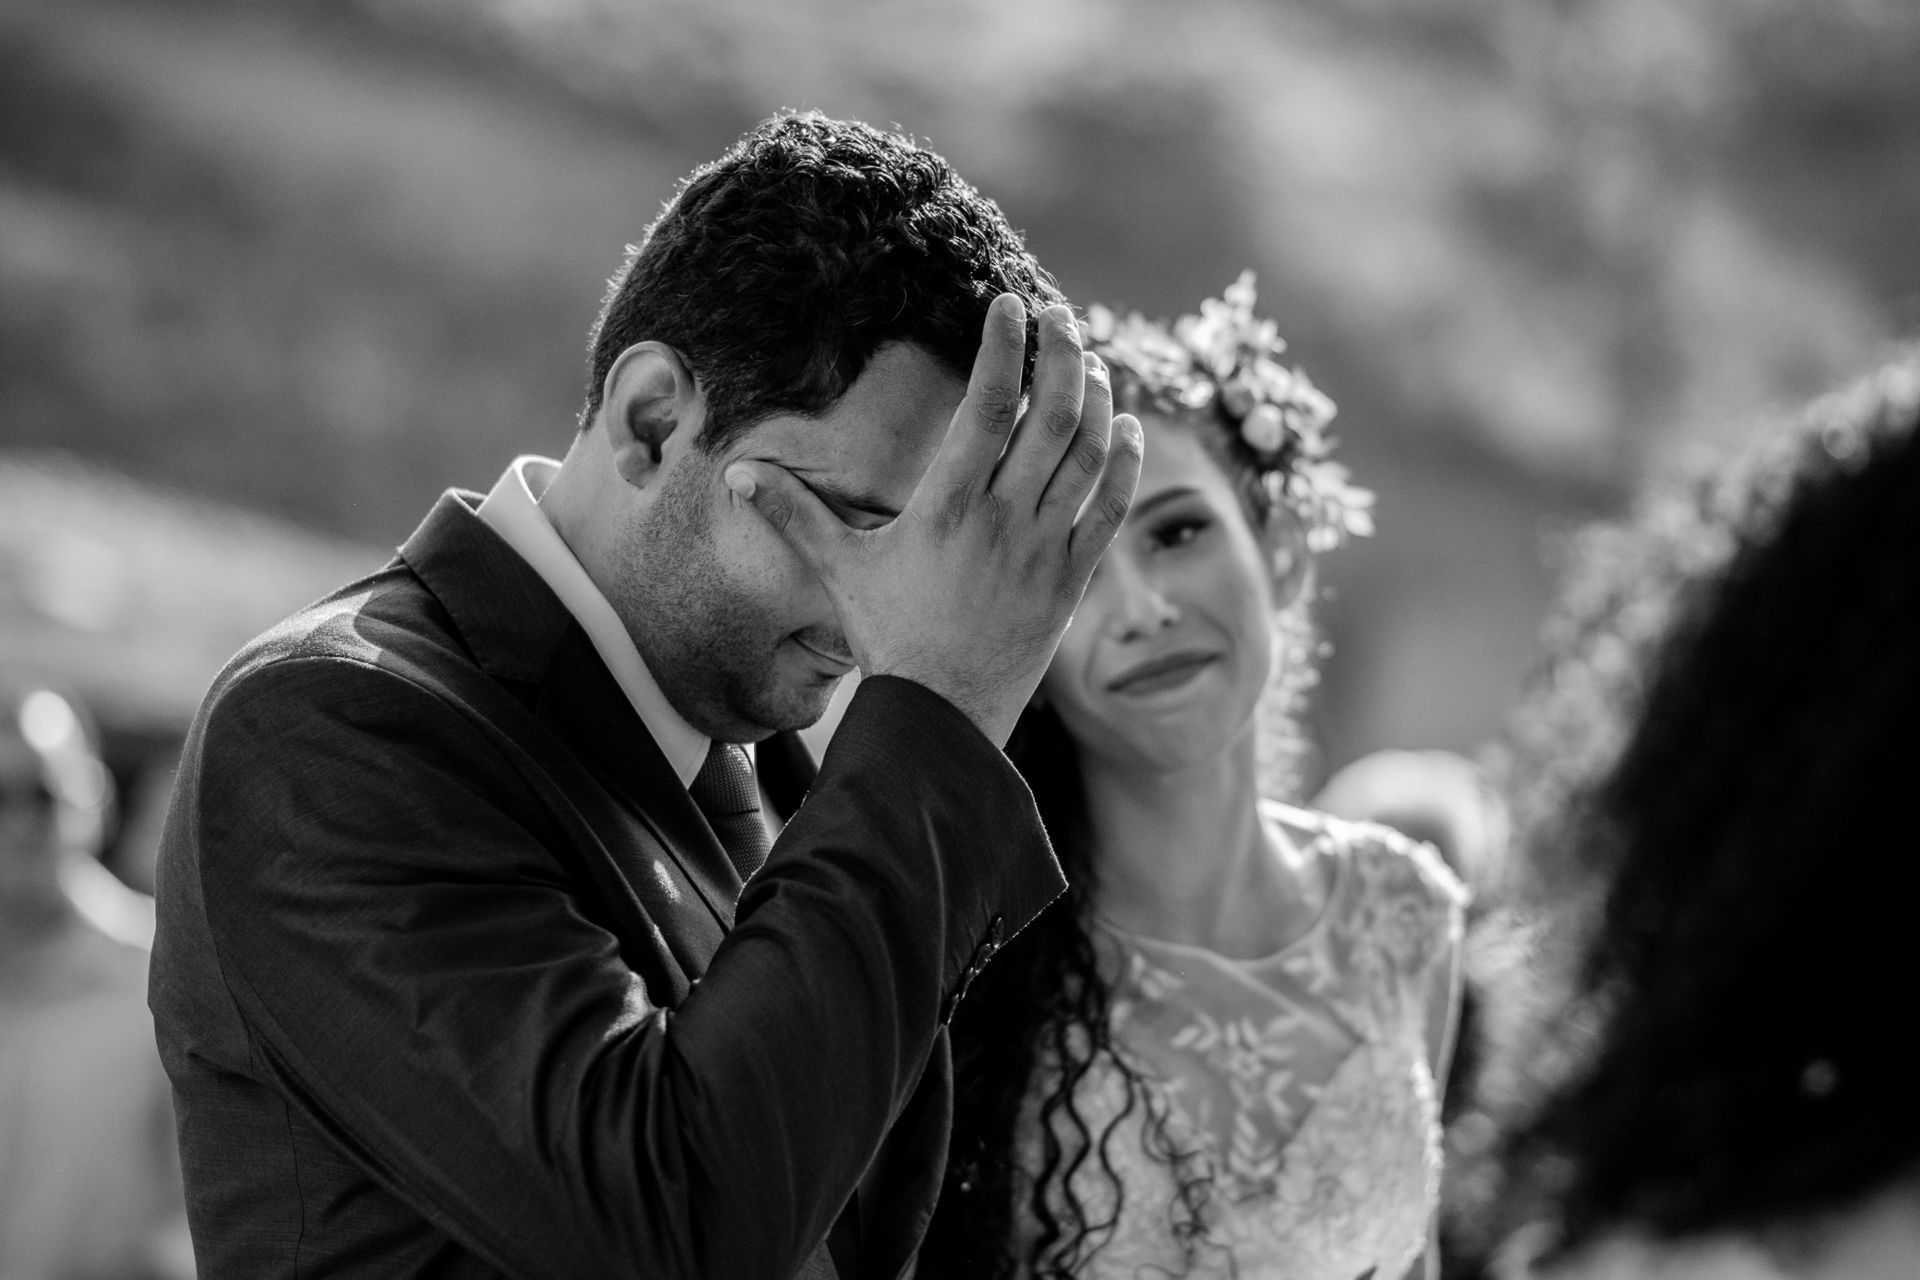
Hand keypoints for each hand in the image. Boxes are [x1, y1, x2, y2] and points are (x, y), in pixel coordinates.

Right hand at [725, 296, 1142, 745]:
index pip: (987, 404)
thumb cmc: (889, 640)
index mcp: (946, 506)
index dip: (1002, 347)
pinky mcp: (1072, 580)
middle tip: (1059, 318)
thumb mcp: (840, 570)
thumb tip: (735, 473)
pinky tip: (1130, 428)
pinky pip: (1111, 509)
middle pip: (1052, 415)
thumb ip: (793, 514)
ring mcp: (1045, 550)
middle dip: (1063, 354)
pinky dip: (1126, 463)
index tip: (1007, 304)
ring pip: (1088, 454)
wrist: (941, 717)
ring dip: (1099, 400)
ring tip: (1091, 364)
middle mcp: (1003, 520)